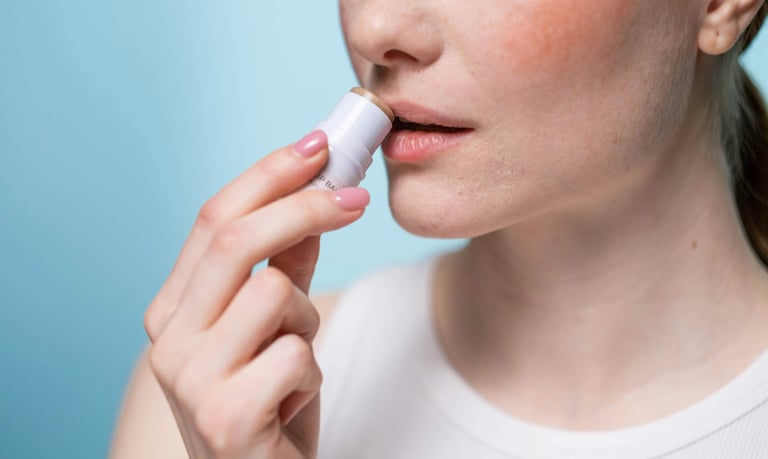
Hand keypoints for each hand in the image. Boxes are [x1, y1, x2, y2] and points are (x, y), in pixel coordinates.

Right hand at [143, 130, 368, 457]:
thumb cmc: (267, 401)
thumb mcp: (276, 324)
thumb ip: (287, 263)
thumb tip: (318, 194)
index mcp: (173, 309)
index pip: (213, 218)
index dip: (268, 175)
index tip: (317, 145)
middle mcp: (168, 338)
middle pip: (236, 239)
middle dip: (305, 205)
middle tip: (357, 199)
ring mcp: (189, 379)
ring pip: (275, 293)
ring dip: (307, 322)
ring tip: (295, 361)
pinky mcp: (224, 416)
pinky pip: (297, 355)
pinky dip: (311, 373)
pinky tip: (292, 403)